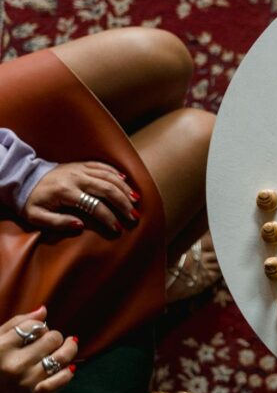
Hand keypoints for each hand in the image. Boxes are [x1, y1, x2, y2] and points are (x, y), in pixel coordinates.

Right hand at [0, 307, 77, 392]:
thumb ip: (17, 323)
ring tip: (69, 345)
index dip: (40, 327)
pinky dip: (68, 372)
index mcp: (1, 348)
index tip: (36, 333)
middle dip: (53, 337)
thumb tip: (43, 310)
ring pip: (62, 357)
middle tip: (47, 343)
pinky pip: (62, 379)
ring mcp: (26, 381)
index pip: (35, 326)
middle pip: (52, 339)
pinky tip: (68, 367)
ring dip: (69, 349)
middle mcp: (14, 364)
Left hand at [23, 162, 139, 232]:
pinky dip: (116, 173)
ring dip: (125, 188)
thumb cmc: (31, 201)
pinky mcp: (81, 164)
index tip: (117, 228)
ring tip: (136, 201)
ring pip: (109, 176)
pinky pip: (103, 166)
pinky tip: (126, 181)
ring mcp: (80, 169)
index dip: (108, 217)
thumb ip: (58, 223)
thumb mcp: (36, 217)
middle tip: (134, 216)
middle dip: (124, 204)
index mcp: (66, 192)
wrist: (24, 178)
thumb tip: (80, 226)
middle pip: (107, 189)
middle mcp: (76, 178)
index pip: (94, 205)